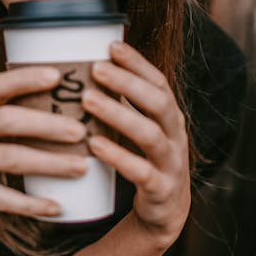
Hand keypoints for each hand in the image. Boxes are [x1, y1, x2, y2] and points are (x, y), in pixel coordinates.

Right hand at [0, 66, 86, 233]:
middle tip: (81, 131)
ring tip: (81, 167)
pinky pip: (0, 197)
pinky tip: (57, 206)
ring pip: (9, 159)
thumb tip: (70, 105)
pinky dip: (30, 203)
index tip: (57, 75)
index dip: (26, 78)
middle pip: (7, 121)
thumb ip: (11, 111)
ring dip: (48, 163)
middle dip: (46, 124)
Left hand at [82, 41, 190, 247]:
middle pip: (158, 102)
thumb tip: (80, 68)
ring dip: (118, 115)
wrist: (164, 211)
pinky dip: (118, 157)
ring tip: (88, 100)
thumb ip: (120, 103)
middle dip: (127, 83)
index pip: (158, 82)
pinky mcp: (160, 190)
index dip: (137, 63)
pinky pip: (141, 172)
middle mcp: (175, 135)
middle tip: (95, 67)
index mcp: (169, 116)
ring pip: (150, 135)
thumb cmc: (142, 159)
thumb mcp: (138, 128)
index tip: (111, 44)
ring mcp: (170, 163)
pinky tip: (95, 145)